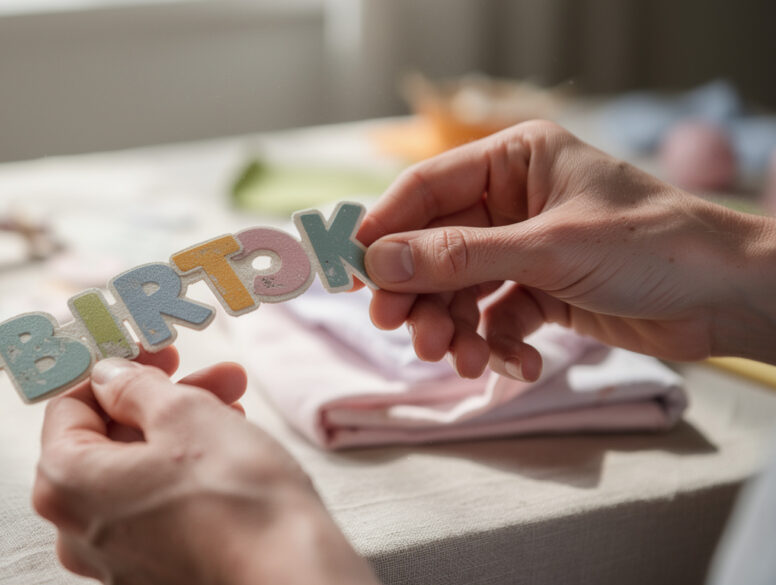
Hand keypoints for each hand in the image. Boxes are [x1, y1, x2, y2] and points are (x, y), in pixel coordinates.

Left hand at [32, 347, 378, 584]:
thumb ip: (134, 386)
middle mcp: (77, 529)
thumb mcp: (183, 414)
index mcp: (66, 484)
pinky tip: (227, 443)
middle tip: (204, 372)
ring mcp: (113, 558)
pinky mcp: (151, 572)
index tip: (150, 348)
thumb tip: (110, 376)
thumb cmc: (235, 498)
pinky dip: (183, 470)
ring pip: (136, 470)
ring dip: (180, 428)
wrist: (288, 574)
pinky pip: (154, 505)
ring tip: (233, 402)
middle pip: (106, 439)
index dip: (114, 367)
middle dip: (160, 397)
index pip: (69, 405)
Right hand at [360, 120, 775, 378]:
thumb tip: (377, 263)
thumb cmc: (653, 247)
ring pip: (459, 288)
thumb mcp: (548, 249)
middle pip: (434, 246)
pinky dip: (495, 343)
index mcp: (514, 159)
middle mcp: (513, 199)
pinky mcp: (542, 289)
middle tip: (401, 330)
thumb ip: (459, 257)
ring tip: (460, 359)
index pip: (425, 190)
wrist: (731, 297)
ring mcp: (525, 246)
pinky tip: (513, 363)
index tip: (349, 273)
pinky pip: (494, 315)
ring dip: (453, 327)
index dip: (382, 231)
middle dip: (419, 293)